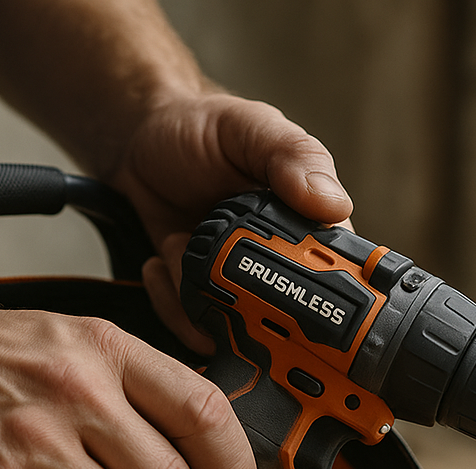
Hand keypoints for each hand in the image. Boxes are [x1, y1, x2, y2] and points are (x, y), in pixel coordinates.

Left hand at [107, 90, 353, 352]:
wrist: (141, 141)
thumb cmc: (202, 129)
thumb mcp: (251, 127)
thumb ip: (293, 156)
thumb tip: (334, 205)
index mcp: (310, 231)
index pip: (334, 279)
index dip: (319, 299)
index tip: (286, 294)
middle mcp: (279, 268)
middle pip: (281, 323)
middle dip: (244, 310)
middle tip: (212, 268)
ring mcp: (238, 288)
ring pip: (233, 334)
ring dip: (197, 304)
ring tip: (175, 248)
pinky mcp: (200, 299)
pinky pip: (191, 327)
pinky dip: (170, 304)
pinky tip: (158, 263)